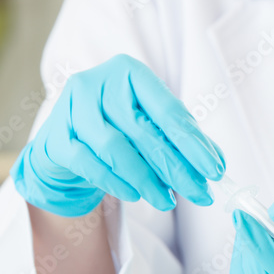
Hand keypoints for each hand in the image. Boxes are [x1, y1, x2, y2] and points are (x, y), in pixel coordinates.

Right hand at [11, 54, 225, 216]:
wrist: (68, 144)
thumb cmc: (119, 129)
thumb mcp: (152, 126)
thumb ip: (183, 139)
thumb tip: (217, 162)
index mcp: (129, 72)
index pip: (169, 110)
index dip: (194, 143)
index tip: (215, 170)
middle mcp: (97, 83)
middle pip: (145, 132)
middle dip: (177, 168)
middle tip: (199, 194)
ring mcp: (72, 109)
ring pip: (115, 148)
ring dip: (146, 180)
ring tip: (167, 201)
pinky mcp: (56, 138)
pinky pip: (90, 165)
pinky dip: (117, 183)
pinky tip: (136, 195)